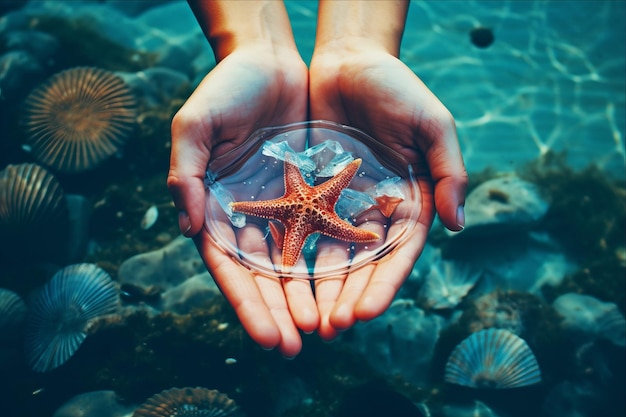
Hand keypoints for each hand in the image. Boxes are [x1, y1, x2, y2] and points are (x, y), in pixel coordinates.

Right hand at [167, 44, 313, 356]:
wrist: (269, 61)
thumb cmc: (226, 88)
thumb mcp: (195, 124)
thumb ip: (186, 172)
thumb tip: (187, 225)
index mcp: (214, 208)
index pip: (229, 267)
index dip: (246, 303)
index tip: (266, 336)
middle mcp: (247, 216)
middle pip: (262, 275)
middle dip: (277, 312)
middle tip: (296, 348)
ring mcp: (279, 208)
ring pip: (294, 262)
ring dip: (306, 295)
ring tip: (325, 328)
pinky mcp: (309, 194)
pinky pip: (321, 231)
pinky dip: (330, 259)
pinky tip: (344, 286)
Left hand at [308, 47, 467, 339]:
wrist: (347, 61)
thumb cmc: (396, 87)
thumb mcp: (432, 123)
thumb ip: (448, 171)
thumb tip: (458, 223)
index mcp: (412, 202)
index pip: (399, 254)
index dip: (383, 284)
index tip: (364, 312)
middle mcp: (378, 211)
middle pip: (363, 265)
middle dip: (347, 297)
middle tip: (330, 329)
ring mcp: (344, 206)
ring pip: (331, 256)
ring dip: (320, 289)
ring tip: (305, 320)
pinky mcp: (313, 195)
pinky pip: (303, 230)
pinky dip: (296, 256)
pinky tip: (282, 283)